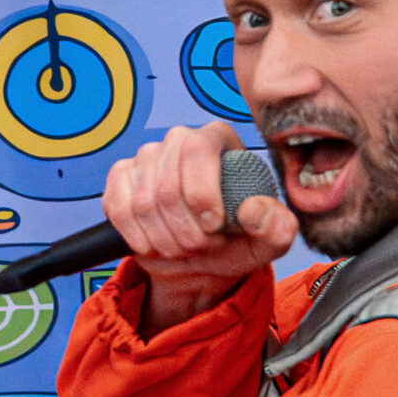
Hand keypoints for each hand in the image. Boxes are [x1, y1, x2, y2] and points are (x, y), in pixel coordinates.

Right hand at [102, 125, 298, 336]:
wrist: (198, 258)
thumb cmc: (234, 241)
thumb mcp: (267, 241)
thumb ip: (277, 227)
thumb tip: (253, 210)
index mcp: (217, 138)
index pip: (197, 150)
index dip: (201, 194)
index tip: (214, 227)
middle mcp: (178, 139)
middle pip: (168, 185)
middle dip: (186, 230)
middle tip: (203, 247)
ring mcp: (145, 157)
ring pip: (144, 203)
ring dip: (166, 240)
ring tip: (185, 248)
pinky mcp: (120, 178)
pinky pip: (119, 208)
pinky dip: (139, 237)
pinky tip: (156, 245)